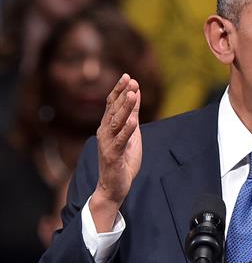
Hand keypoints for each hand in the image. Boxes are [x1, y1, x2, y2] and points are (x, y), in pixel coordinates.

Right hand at [90, 74, 141, 231]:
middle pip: (112, 110)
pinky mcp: (112, 156)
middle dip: (122, 94)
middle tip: (130, 79)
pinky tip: (133, 121)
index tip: (128, 76)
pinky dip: (126, 130)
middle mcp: (104, 133)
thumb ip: (133, 114)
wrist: (115, 186)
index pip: (112, 104)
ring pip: (115, 122)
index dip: (119, 90)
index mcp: (108, 126)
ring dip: (124, 108)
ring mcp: (107, 144)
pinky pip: (120, 141)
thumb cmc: (123, 159)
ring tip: (132, 94)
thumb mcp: (132, 133)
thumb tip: (136, 93)